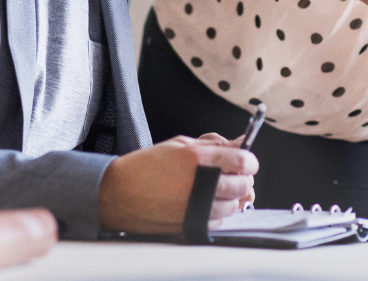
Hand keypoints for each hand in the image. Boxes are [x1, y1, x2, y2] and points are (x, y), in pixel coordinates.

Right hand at [97, 135, 257, 233]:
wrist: (119, 194)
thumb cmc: (145, 167)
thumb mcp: (179, 144)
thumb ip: (213, 144)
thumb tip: (240, 143)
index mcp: (198, 158)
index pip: (244, 160)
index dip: (248, 160)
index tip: (244, 161)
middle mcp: (201, 184)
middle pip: (244, 184)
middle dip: (241, 178)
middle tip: (229, 175)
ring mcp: (198, 207)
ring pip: (234, 205)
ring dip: (230, 197)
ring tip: (212, 189)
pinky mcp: (193, 224)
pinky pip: (220, 221)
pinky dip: (218, 212)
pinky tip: (204, 202)